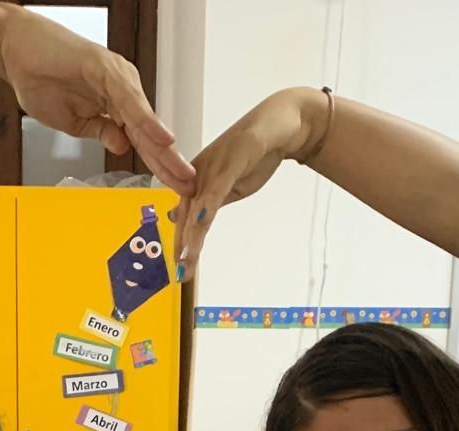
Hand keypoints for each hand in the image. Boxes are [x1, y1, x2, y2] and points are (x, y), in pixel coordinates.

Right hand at [0, 7, 193, 194]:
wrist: (14, 50)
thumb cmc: (41, 81)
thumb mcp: (75, 121)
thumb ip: (101, 131)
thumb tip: (123, 147)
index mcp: (118, 104)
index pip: (144, 141)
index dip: (161, 165)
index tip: (178, 188)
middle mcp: (123, 90)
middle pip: (151, 133)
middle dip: (170, 162)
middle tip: (189, 186)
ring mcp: (116, 77)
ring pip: (144, 119)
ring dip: (163, 148)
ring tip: (180, 171)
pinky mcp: (103, 66)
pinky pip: (128, 98)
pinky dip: (145, 120)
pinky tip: (161, 138)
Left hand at [171, 88, 324, 280]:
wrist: (280, 126)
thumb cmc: (255, 155)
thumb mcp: (229, 187)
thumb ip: (209, 203)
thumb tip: (188, 221)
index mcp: (195, 182)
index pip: (184, 219)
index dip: (181, 245)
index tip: (179, 270)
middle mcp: (196, 174)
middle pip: (185, 216)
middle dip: (182, 247)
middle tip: (180, 275)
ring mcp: (211, 167)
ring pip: (197, 207)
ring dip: (192, 237)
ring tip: (188, 261)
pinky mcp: (228, 161)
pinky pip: (215, 189)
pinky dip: (207, 207)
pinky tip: (201, 224)